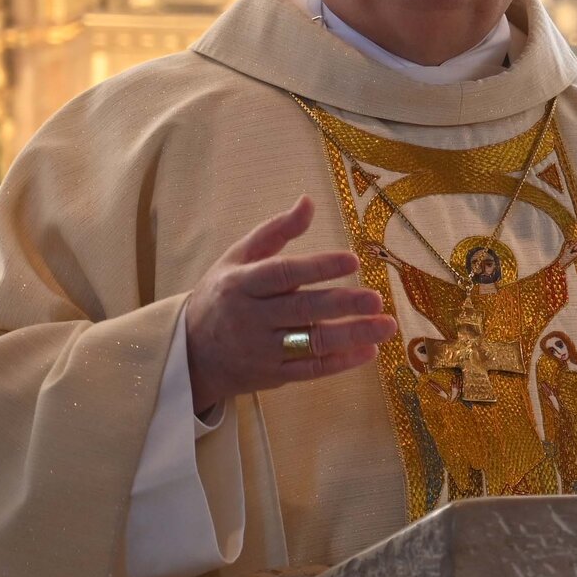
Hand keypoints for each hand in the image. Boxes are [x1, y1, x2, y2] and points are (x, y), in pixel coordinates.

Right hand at [184, 196, 396, 414]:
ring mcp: (262, 350)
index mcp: (241, 284)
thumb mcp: (238, 258)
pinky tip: (369, 351)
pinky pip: (310, 370)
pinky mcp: (272, 375)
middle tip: (376, 298)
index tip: (352, 259)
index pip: (282, 274)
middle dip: (342, 305)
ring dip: (352, 336)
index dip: (317, 267)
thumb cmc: (223, 295)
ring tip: (386, 326)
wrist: (190, 352)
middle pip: (302, 310)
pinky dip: (340, 363)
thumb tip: (308, 202)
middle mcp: (250, 318)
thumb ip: (275, 231)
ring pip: (311, 344)